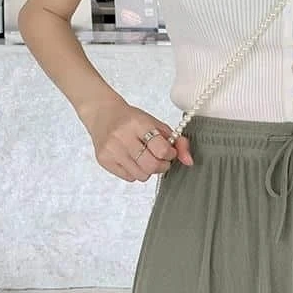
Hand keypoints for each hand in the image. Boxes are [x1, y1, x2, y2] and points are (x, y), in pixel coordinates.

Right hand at [79, 96, 193, 181]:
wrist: (103, 114)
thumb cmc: (132, 119)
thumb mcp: (157, 124)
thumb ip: (178, 141)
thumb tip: (189, 161)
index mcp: (138, 123)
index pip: (161, 150)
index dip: (170, 154)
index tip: (168, 151)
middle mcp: (122, 136)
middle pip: (151, 166)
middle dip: (162, 166)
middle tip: (160, 159)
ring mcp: (111, 149)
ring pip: (141, 176)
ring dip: (148, 170)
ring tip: (144, 158)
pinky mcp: (103, 160)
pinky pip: (129, 178)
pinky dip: (135, 172)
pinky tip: (131, 159)